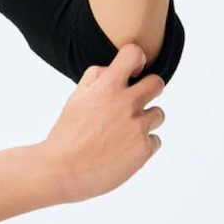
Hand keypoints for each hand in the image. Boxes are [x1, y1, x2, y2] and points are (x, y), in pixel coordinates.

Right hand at [42, 42, 165, 204]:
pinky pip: (155, 140)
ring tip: (125, 131)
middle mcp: (127, 103)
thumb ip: (94, 78)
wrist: (65, 169)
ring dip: (145, 119)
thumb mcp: (75, 98)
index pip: (134, 54)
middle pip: (157, 83)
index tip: (132, 71)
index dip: (136, 59)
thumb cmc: (67, 134)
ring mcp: (138, 127)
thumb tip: (111, 70)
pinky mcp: (144, 149)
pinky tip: (124, 149)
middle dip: (149, 89)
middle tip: (134, 101)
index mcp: (107, 87)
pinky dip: (143, 143)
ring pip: (158, 114)